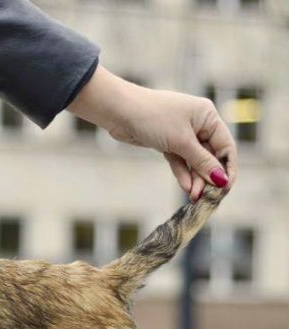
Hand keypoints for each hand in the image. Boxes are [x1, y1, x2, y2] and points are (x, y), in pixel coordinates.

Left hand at [68, 66, 236, 199]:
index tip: (226, 188)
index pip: (226, 146)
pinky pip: (180, 161)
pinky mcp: (167, 142)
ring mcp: (182, 134)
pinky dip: (182, 173)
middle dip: (208, 177)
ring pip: (194, 161)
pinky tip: (187, 188)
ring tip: (195, 197)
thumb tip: (221, 180)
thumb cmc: (153, 118)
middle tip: (207, 197)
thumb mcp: (181, 142)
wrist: (119, 112)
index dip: (227, 168)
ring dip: (195, 179)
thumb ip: (202, 162)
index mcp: (208, 116)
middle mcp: (198, 124)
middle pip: (210, 156)